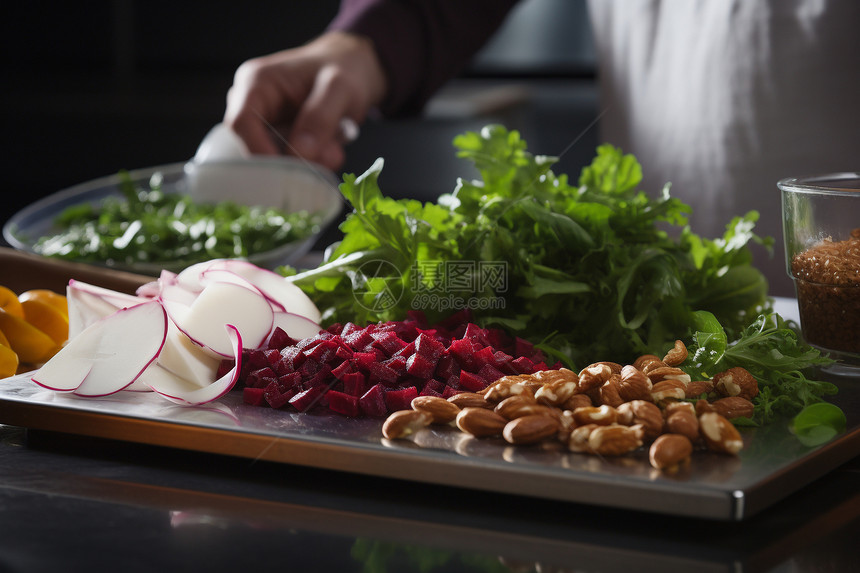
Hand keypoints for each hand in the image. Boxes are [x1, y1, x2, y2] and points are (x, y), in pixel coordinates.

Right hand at [224, 32, 387, 169]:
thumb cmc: (341, 69)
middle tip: (329, 154)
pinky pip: (288, 162)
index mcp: (255, 82)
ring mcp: (262, 124)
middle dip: (293, 159)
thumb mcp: (340, 88)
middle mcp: (250, 104)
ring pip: (274, 159)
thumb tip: (300, 153)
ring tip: (335, 146)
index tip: (289, 170)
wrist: (349, 68)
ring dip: (307, 161)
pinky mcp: (277, 140)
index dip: (259, 150)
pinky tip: (331, 148)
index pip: (240, 123)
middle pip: (254, 146)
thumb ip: (321, 117)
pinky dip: (311, 162)